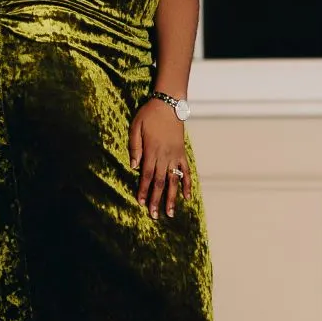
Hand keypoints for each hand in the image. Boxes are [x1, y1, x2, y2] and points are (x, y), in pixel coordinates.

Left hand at [129, 99, 187, 219]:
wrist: (169, 104)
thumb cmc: (149, 114)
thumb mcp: (135, 127)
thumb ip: (134, 147)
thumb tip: (134, 166)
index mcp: (151, 151)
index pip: (146, 175)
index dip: (143, 190)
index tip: (141, 203)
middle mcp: (164, 156)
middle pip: (159, 182)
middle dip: (156, 200)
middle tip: (154, 215)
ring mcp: (175, 156)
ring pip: (173, 181)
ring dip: (172, 198)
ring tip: (171, 213)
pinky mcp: (182, 153)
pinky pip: (186, 172)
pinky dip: (187, 185)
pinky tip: (187, 197)